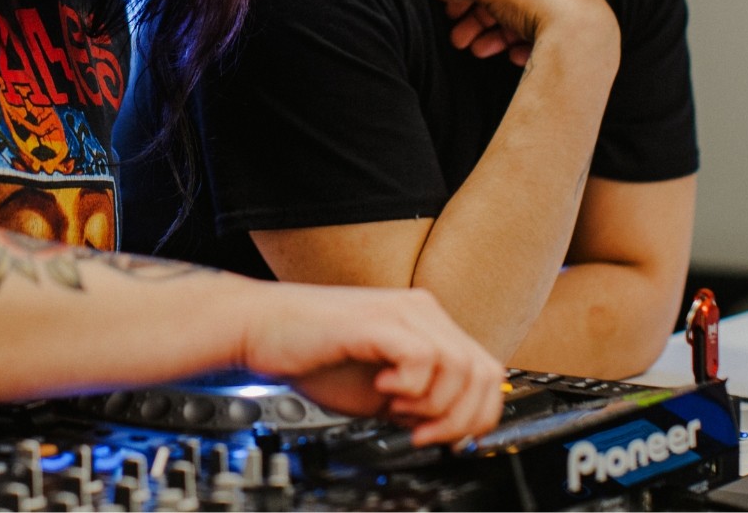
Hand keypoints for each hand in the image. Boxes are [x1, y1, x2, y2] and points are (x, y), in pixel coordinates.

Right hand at [239, 282, 504, 444]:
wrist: (261, 330)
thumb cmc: (312, 357)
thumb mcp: (380, 391)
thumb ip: (420, 403)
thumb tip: (454, 430)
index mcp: (426, 325)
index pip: (486, 371)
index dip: (477, 414)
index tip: (446, 437)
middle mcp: (420, 311)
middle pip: (483, 371)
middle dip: (460, 418)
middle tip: (422, 433)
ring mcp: (401, 311)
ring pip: (460, 367)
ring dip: (434, 405)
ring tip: (397, 409)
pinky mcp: (377, 320)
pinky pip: (423, 358)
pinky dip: (410, 388)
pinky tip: (383, 389)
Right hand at [419, 0, 616, 64]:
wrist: (582, 32)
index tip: (450, 11)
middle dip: (475, 21)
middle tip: (457, 41)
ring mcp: (562, 2)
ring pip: (519, 20)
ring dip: (493, 37)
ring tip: (478, 53)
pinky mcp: (573, 30)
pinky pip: (541, 37)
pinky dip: (522, 47)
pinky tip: (514, 58)